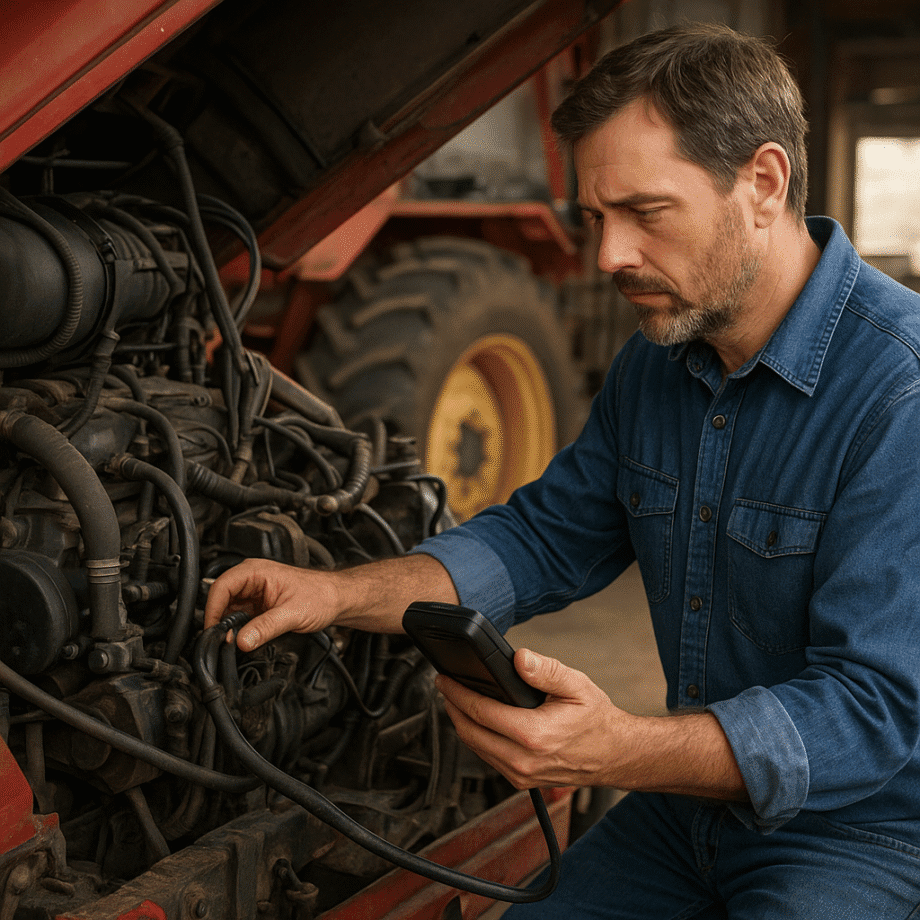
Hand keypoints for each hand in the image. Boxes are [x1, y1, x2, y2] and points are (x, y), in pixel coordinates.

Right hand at [203, 558, 338, 650]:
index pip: (221, 587)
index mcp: (256, 571)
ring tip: (232, 642)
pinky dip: (237, 629)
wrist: (336, 599)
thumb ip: (265, 628)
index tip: (212, 630)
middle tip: (221, 641)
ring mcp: (254, 592)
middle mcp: (252, 579)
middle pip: (221, 598)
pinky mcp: (258, 605)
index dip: (212, 609)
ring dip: (228, 626)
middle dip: (219, 620)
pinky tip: (242, 639)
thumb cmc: (320, 595)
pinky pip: (239, 617)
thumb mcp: (292, 614)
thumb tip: (241, 640)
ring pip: (228, 610)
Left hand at [438, 648, 747, 799]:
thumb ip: (547, 670)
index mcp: (533, 735)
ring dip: (462, 723)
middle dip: (452, 707)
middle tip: (444, 686)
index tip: (444, 678)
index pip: (481, 711)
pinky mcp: (521, 781)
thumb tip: (520, 658)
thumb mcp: (577, 685)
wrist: (615, 754)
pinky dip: (477, 738)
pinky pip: (488, 758)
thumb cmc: (596, 719)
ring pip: (476, 748)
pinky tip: (476, 721)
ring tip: (455, 699)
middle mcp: (523, 761)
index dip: (457, 692)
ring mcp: (520, 775)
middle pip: (470, 733)